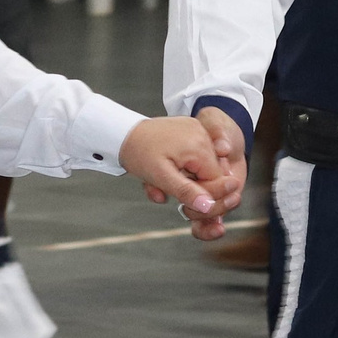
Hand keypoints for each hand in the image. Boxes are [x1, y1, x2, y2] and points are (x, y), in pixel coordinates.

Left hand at [123, 113, 245, 239]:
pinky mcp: (190, 131)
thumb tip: (208, 206)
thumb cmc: (138, 153)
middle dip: (192, 188)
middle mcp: (202, 134)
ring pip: (203, 167)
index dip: (203, 196)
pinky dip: (183, 169)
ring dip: (185, 180)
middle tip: (166, 192)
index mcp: (198, 146)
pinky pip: (195, 156)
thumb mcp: (161, 177)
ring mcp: (197, 130)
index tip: (185, 205)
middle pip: (211, 173)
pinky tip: (166, 173)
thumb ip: (187, 192)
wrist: (121, 133)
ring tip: (160, 184)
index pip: (217, 180)